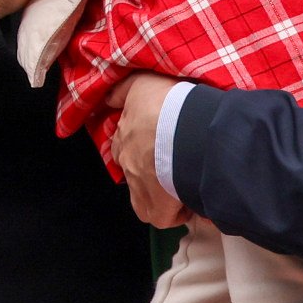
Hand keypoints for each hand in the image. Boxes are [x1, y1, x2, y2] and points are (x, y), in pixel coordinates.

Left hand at [114, 74, 187, 227]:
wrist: (183, 127)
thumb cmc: (166, 103)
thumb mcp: (140, 84)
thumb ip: (122, 92)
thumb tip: (108, 101)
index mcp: (124, 135)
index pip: (125, 148)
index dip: (144, 151)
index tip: (162, 151)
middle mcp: (127, 161)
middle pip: (135, 175)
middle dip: (151, 177)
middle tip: (175, 172)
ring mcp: (139, 185)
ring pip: (145, 201)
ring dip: (162, 199)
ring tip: (184, 191)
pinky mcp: (156, 207)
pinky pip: (162, 218)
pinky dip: (176, 214)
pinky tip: (193, 202)